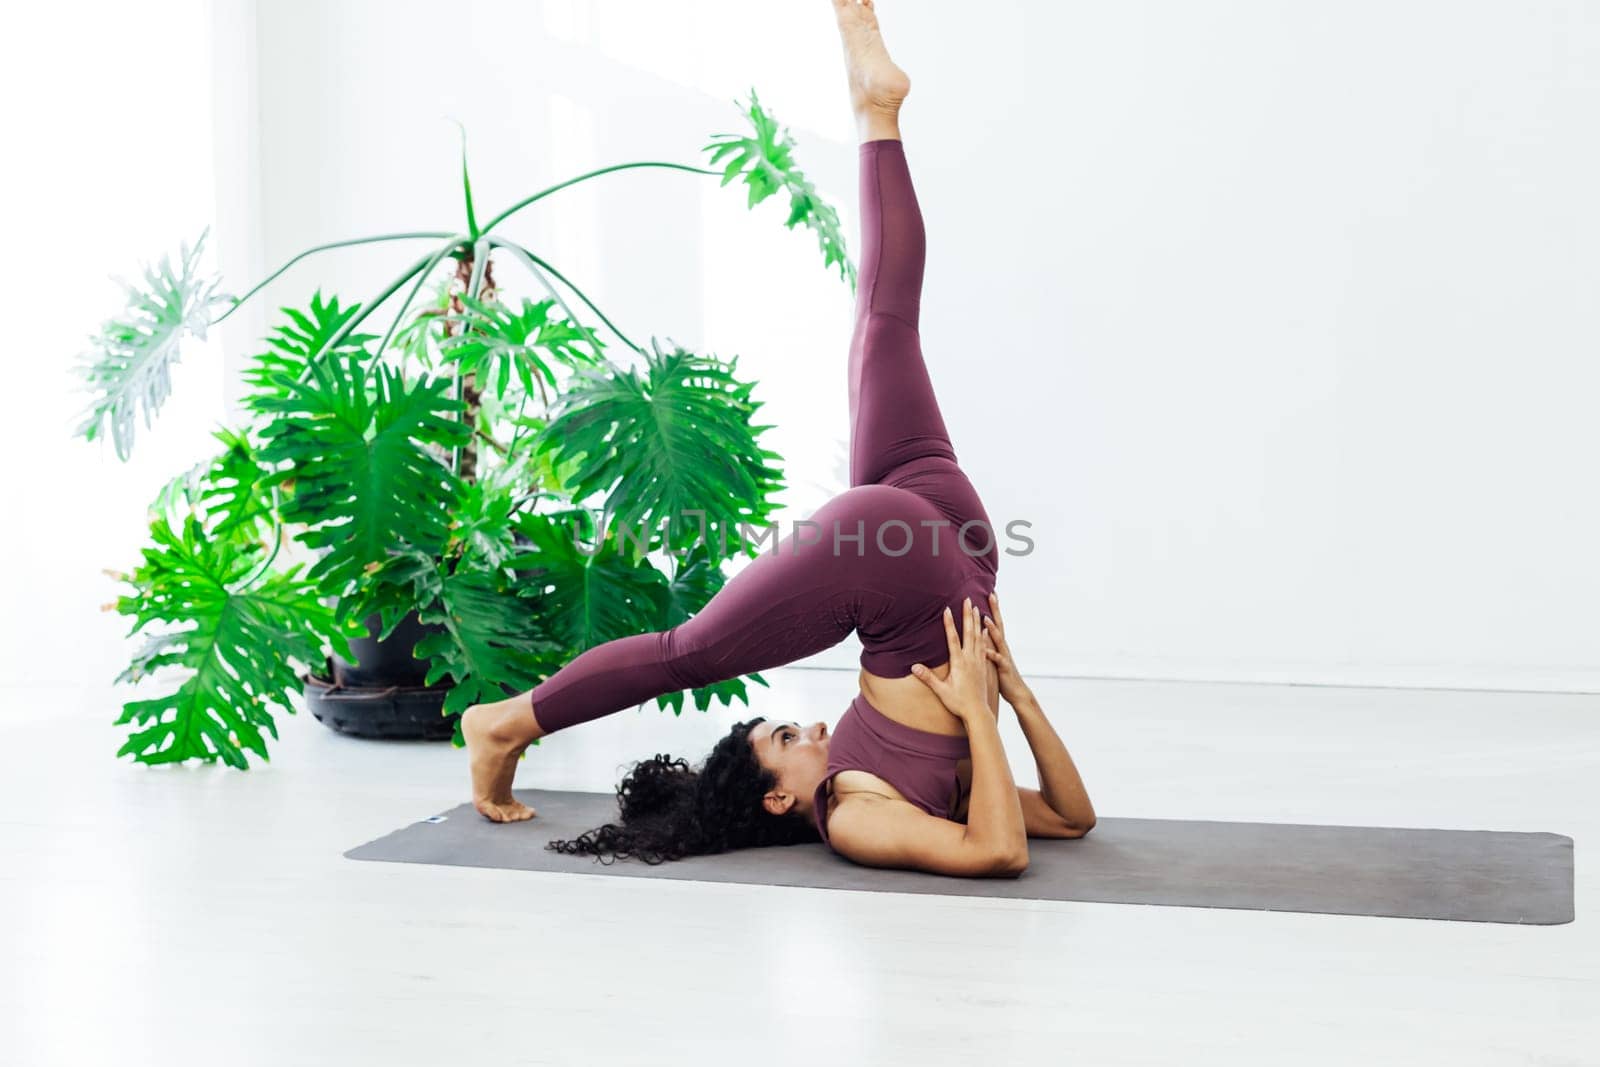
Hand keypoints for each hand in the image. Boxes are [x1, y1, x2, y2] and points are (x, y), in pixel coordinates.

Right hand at [909, 597, 989, 721]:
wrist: (978, 712)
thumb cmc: (958, 702)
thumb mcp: (941, 691)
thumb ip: (928, 678)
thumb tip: (913, 667)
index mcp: (959, 663)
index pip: (953, 638)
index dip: (949, 623)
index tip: (947, 609)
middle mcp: (970, 659)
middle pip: (969, 632)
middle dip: (967, 615)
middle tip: (968, 599)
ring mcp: (978, 661)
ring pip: (978, 636)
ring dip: (976, 621)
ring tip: (976, 608)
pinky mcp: (983, 665)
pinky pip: (984, 645)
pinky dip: (984, 634)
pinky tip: (985, 627)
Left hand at [980, 591, 1031, 706]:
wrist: (1017, 692)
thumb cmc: (1002, 675)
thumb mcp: (995, 658)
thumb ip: (989, 645)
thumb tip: (980, 633)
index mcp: (998, 644)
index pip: (995, 622)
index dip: (992, 608)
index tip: (989, 592)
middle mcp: (1002, 647)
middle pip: (998, 625)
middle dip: (995, 610)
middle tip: (991, 594)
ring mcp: (1004, 656)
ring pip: (998, 640)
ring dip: (992, 629)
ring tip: (984, 618)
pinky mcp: (1003, 669)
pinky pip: (997, 660)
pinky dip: (992, 654)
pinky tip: (986, 650)